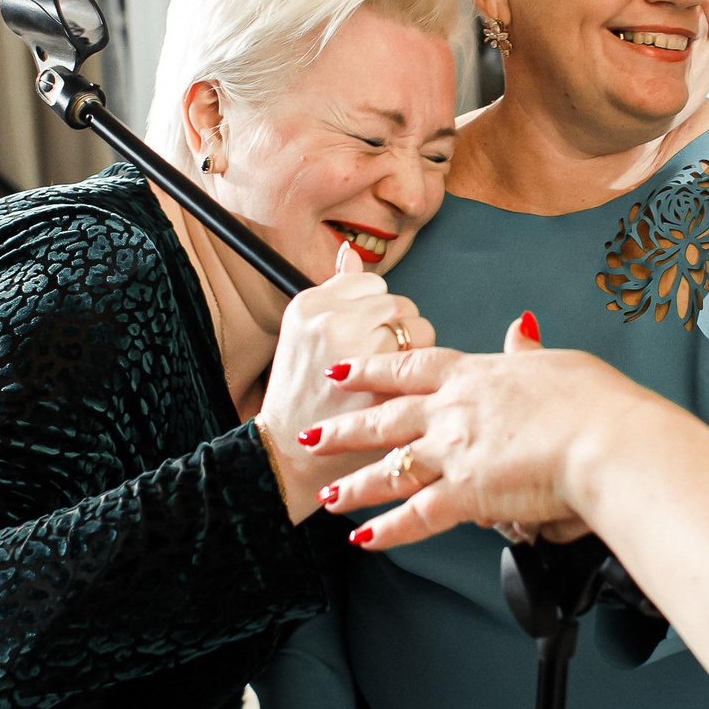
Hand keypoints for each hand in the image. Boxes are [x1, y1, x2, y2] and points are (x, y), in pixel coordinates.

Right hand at [256, 243, 433, 520]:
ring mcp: (355, 346)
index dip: (377, 315)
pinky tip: (396, 396)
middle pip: (399, 304)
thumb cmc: (300, 396)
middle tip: (376, 366)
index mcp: (309, 303)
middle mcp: (330, 318)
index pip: (373, 285)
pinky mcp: (378, 378)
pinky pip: (423, 358)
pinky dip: (419, 378)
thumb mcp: (302, 333)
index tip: (363, 342)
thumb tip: (351, 253)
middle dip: (398, 333)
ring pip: (418, 326)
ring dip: (413, 353)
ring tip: (385, 381)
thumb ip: (334, 292)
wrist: (284, 456)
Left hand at [311, 314, 652, 550]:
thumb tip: (519, 328)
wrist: (605, 441)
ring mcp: (454, 453)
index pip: (411, 369)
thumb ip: (528, 353)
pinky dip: (387, 532)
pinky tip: (363, 541)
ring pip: (389, 470)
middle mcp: (453, 412)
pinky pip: (416, 517)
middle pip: (385, 419)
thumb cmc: (595, 404)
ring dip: (354, 486)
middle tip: (312, 435)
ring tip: (328, 496)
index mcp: (476, 376)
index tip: (344, 372)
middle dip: (344, 429)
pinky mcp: (465, 494)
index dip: (373, 370)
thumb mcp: (558, 363)